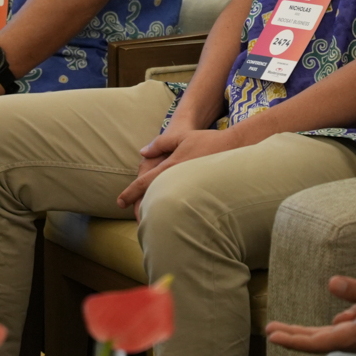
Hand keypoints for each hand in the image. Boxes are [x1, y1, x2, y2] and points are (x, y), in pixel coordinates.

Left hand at [116, 124, 242, 214]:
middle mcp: (178, 180)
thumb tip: (142, 152)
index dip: (130, 193)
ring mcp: (189, 189)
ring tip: (149, 218)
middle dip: (141, 210)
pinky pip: (181, 206)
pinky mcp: (201, 195)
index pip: (144, 183)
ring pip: (166, 205)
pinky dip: (173, 210)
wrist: (236, 148)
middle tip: (133, 217)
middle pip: (153, 199)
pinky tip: (172, 214)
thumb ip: (160, 143)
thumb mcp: (181, 137)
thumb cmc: (207, 141)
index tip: (119, 202)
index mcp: (170, 166)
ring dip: (156, 212)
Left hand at [265, 276, 355, 354]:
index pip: (315, 340)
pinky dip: (330, 326)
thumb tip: (332, 283)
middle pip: (316, 340)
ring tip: (287, 328)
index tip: (272, 334)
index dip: (292, 338)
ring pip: (327, 334)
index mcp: (354, 336)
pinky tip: (331, 320)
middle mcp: (354, 338)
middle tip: (269, 331)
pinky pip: (343, 327)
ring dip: (306, 331)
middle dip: (292, 335)